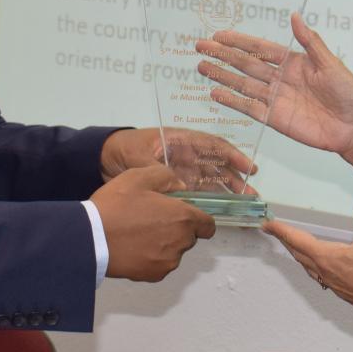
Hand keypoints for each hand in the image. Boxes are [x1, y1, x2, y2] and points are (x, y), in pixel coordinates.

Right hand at [91, 165, 216, 281]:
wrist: (90, 238)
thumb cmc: (115, 205)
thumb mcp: (139, 176)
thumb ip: (167, 177)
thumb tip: (180, 187)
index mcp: (183, 218)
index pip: (208, 225)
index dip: (198, 219)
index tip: (182, 214)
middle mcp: (181, 242)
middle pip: (189, 237)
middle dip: (177, 229)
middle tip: (152, 219)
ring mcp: (168, 262)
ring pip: (174, 252)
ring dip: (164, 244)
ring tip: (138, 234)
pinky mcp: (154, 275)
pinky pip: (160, 265)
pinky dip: (152, 258)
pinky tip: (133, 248)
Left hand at [99, 127, 257, 194]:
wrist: (101, 159)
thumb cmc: (122, 148)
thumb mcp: (139, 157)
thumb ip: (158, 171)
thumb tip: (179, 188)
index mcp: (181, 140)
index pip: (213, 145)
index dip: (233, 156)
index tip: (248, 169)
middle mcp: (186, 154)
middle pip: (216, 165)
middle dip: (235, 179)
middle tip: (250, 196)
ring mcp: (182, 169)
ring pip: (210, 180)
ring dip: (226, 192)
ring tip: (241, 205)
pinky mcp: (175, 184)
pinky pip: (196, 191)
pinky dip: (208, 200)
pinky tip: (219, 211)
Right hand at [197, 13, 352, 157]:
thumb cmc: (350, 94)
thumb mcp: (331, 64)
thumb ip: (310, 42)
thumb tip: (295, 16)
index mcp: (294, 62)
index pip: (260, 48)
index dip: (240, 41)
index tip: (220, 34)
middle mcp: (281, 79)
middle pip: (246, 64)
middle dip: (223, 55)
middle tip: (201, 46)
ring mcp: (276, 99)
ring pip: (243, 84)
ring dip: (222, 76)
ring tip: (201, 67)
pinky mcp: (275, 118)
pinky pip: (249, 108)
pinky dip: (232, 101)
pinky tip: (215, 93)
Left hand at [263, 199, 352, 322]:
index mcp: (327, 257)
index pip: (297, 240)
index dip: (281, 230)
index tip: (268, 225)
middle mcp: (327, 273)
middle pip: (300, 255)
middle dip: (288, 242)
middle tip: (279, 233)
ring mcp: (337, 286)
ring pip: (311, 269)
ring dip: (302, 256)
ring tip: (299, 248)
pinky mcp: (348, 294)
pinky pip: (325, 278)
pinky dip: (319, 268)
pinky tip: (328, 267)